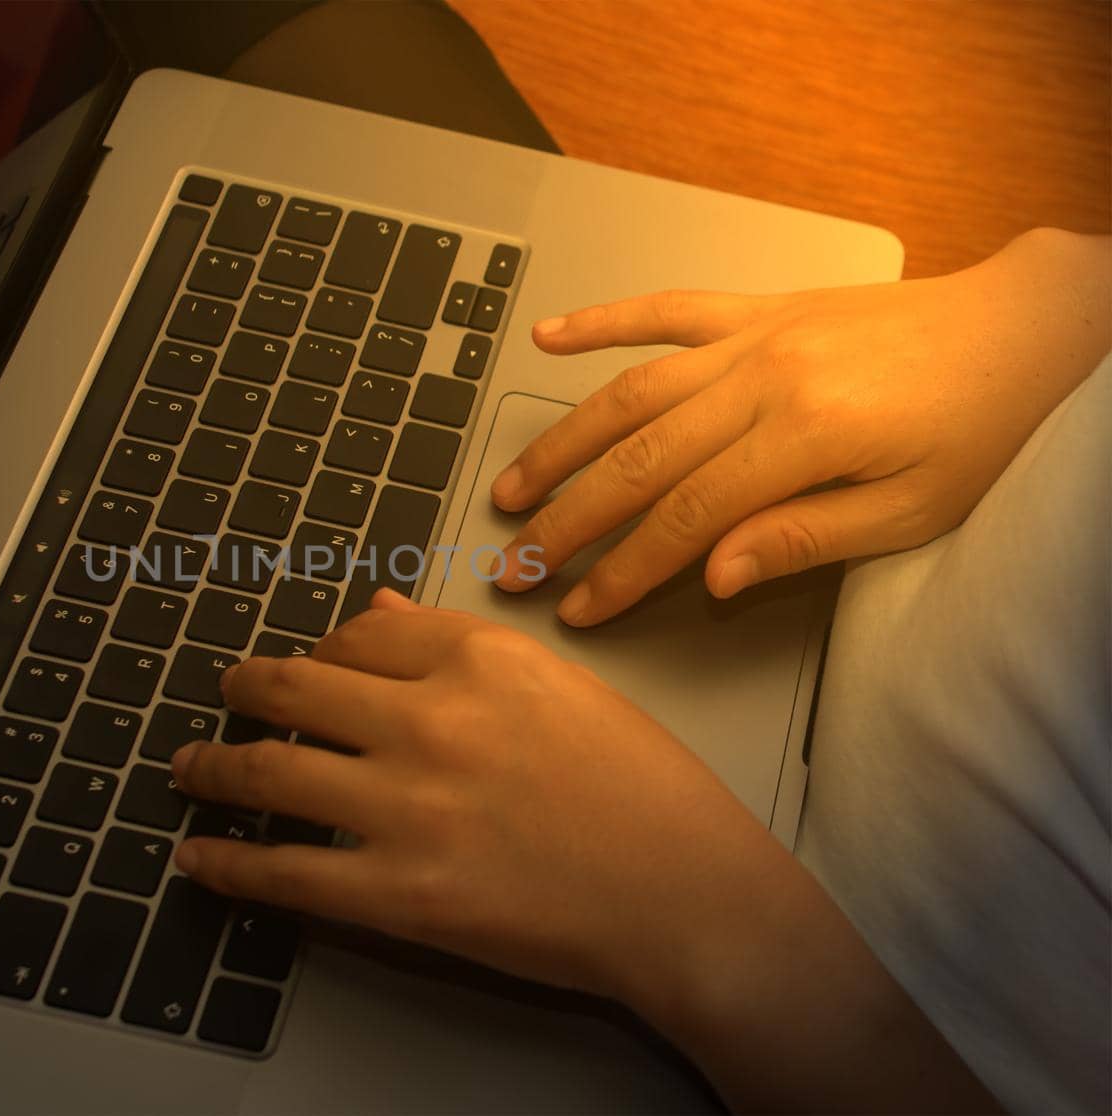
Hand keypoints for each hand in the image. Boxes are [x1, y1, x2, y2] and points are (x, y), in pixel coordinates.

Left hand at [171, 588, 771, 1003]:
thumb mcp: (562, 688)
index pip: (361, 632)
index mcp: (480, 658)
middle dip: (243, 688)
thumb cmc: (647, 792)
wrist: (690, 897)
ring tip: (187, 767)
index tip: (307, 665)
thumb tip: (377, 612)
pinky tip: (197, 856)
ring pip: (270, 771)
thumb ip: (460, 648)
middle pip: (295, 686)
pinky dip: (227, 863)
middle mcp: (432, 719)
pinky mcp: (400, 893)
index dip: (320, 648)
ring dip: (212, 767)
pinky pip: (284, 872)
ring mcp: (409, 807)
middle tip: (224, 694)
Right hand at [491, 227, 1111, 624]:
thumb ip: (805, 538)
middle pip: (640, 457)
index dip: (623, 568)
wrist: (1028, 326)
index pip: (686, 516)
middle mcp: (766, 375)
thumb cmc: (984, 424)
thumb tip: (715, 575)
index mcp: (807, 433)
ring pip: (632, 389)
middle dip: (570, 519)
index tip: (579, 607)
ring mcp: (756, 334)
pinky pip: (666, 309)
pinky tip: (550, 336)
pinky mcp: (759, 309)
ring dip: (564, 440)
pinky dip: (604, 320)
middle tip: (518, 563)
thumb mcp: (913, 511)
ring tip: (514, 485)